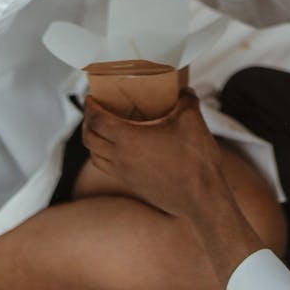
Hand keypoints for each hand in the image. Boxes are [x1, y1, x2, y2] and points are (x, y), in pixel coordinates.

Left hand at [82, 90, 224, 219]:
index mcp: (129, 139)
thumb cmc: (195, 159)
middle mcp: (121, 158)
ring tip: (102, 129)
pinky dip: (104, 156)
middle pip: (90, 139)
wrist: (202, 199)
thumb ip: (186, 99)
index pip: (97, 121)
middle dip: (87, 122)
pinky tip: (121, 150)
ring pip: (95, 157)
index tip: (90, 97)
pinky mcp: (134, 186)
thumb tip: (184, 90)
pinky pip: (109, 169)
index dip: (90, 107)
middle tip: (94, 110)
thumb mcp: (192, 118)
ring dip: (93, 141)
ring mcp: (126, 175)